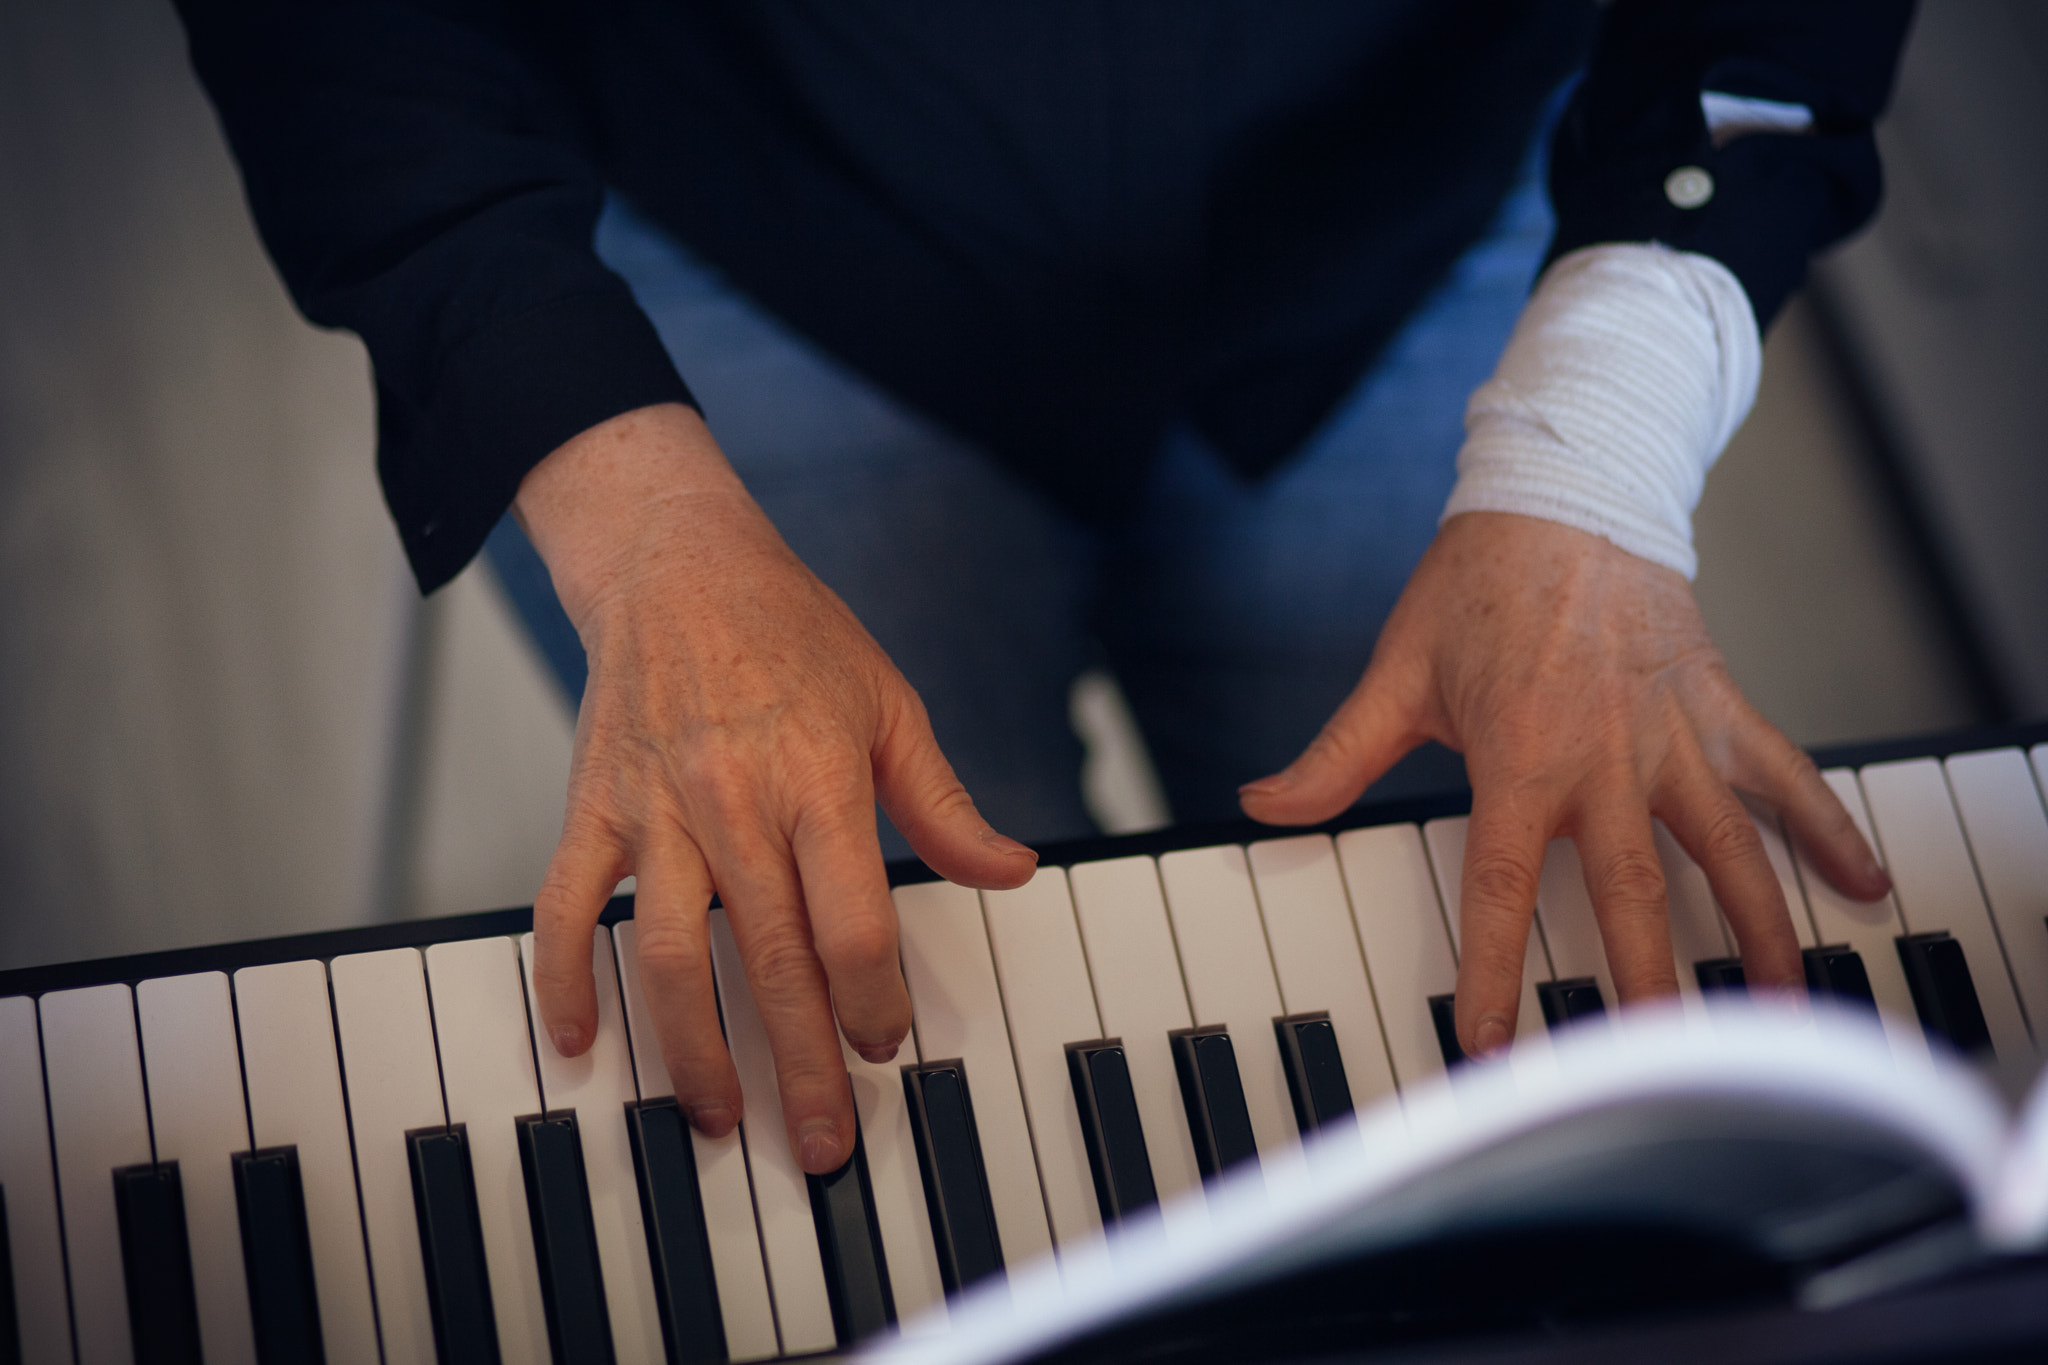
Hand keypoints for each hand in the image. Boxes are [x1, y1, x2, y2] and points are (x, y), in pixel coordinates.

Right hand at [516, 403, 1036, 1171]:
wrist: (677, 561)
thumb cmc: (792, 632)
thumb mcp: (890, 703)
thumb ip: (942, 802)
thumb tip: (1011, 870)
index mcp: (818, 780)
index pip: (851, 924)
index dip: (874, 1001)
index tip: (887, 1047)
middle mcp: (734, 804)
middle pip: (769, 962)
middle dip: (800, 1065)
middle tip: (820, 1144)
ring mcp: (654, 811)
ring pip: (664, 956)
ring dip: (690, 1048)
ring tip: (714, 1117)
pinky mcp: (590, 808)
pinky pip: (562, 909)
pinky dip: (562, 980)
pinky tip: (579, 1043)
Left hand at [1239, 512, 1889, 1056]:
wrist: (1563, 491)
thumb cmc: (1477, 582)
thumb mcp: (1395, 672)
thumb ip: (1336, 756)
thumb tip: (1264, 805)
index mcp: (1519, 759)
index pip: (1497, 889)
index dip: (1491, 973)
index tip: (1490, 1046)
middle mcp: (1604, 758)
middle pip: (1633, 892)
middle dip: (1648, 983)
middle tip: (1661, 1063)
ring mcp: (1671, 735)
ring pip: (1727, 849)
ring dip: (1756, 928)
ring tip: (1776, 1002)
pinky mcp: (1717, 705)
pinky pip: (1782, 774)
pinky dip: (1825, 825)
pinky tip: (1861, 881)